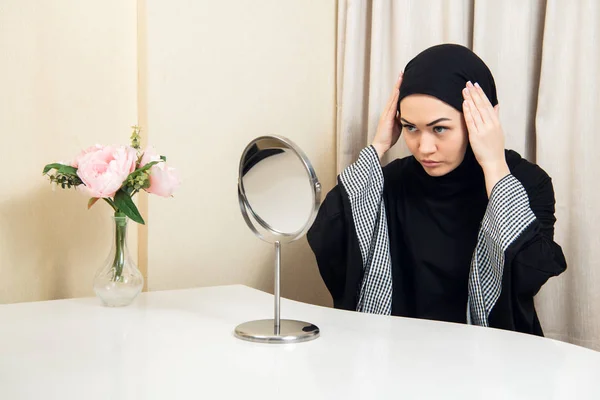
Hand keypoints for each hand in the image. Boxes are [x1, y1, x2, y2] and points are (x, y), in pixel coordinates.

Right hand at [372, 72, 402, 159]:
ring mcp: (386, 113)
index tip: (403, 79)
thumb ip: (401, 118)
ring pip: (393, 97)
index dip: (399, 88)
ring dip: (397, 87)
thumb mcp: (398, 126)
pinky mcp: (387, 118)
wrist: (380, 145)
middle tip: (402, 73)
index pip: (396, 98)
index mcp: (390, 113)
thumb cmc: (388, 137)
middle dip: (398, 84)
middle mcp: (387, 111)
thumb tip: (408, 113)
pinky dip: (395, 97)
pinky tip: (398, 91)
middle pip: (394, 94)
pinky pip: (392, 105)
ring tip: (401, 78)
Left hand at [462, 81, 509, 196]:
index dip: (481, 94)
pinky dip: (468, 112)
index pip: (487, 104)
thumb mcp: (498, 130)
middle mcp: (491, 124)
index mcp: (496, 122)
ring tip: (465, 90)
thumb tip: (496, 105)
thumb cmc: (494, 148)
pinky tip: (464, 103)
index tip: (476, 85)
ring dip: (470, 99)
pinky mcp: (476, 136)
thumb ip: (496, 117)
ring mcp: (484, 130)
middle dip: (475, 93)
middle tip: (469, 83)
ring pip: (476, 111)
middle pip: (482, 105)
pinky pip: (471, 121)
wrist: (494, 162)